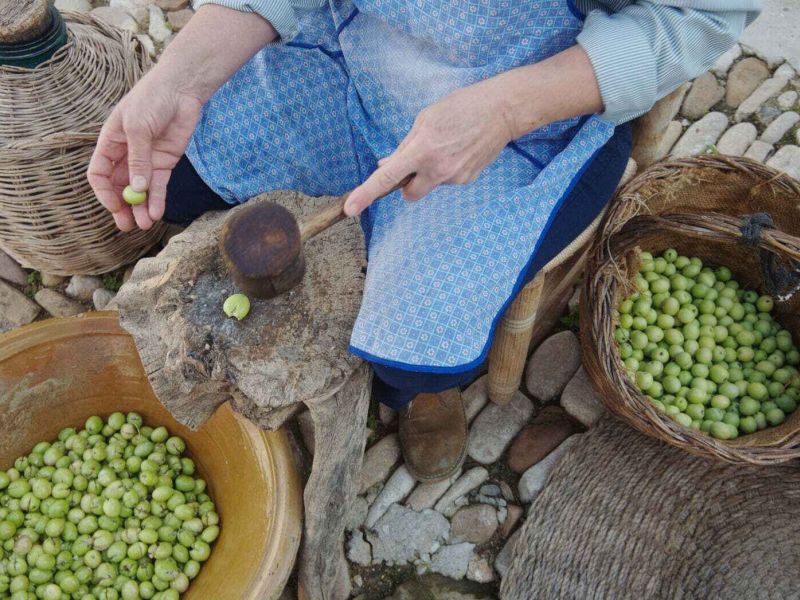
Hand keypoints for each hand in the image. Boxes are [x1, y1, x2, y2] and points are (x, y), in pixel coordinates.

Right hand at [88, 70, 202, 231]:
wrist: (181, 90)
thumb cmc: (152, 100)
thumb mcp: (138, 127)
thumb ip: (138, 157)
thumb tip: (137, 187)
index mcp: (110, 143)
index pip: (99, 173)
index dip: (104, 192)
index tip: (114, 206)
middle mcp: (126, 155)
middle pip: (119, 187)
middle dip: (123, 207)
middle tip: (127, 225)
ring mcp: (146, 160)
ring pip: (140, 191)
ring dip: (141, 208)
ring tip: (144, 225)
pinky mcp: (165, 162)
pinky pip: (159, 186)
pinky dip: (157, 200)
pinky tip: (156, 212)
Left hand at [344, 78, 515, 215]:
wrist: (501, 111)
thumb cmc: (459, 108)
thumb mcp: (424, 119)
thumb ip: (404, 146)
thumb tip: (386, 165)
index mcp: (422, 150)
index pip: (387, 178)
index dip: (366, 193)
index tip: (351, 208)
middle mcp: (437, 169)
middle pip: (409, 194)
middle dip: (406, 184)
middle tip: (416, 163)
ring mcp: (454, 178)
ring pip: (429, 185)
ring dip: (430, 173)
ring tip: (446, 147)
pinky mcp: (467, 180)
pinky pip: (446, 181)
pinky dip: (447, 169)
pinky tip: (459, 151)